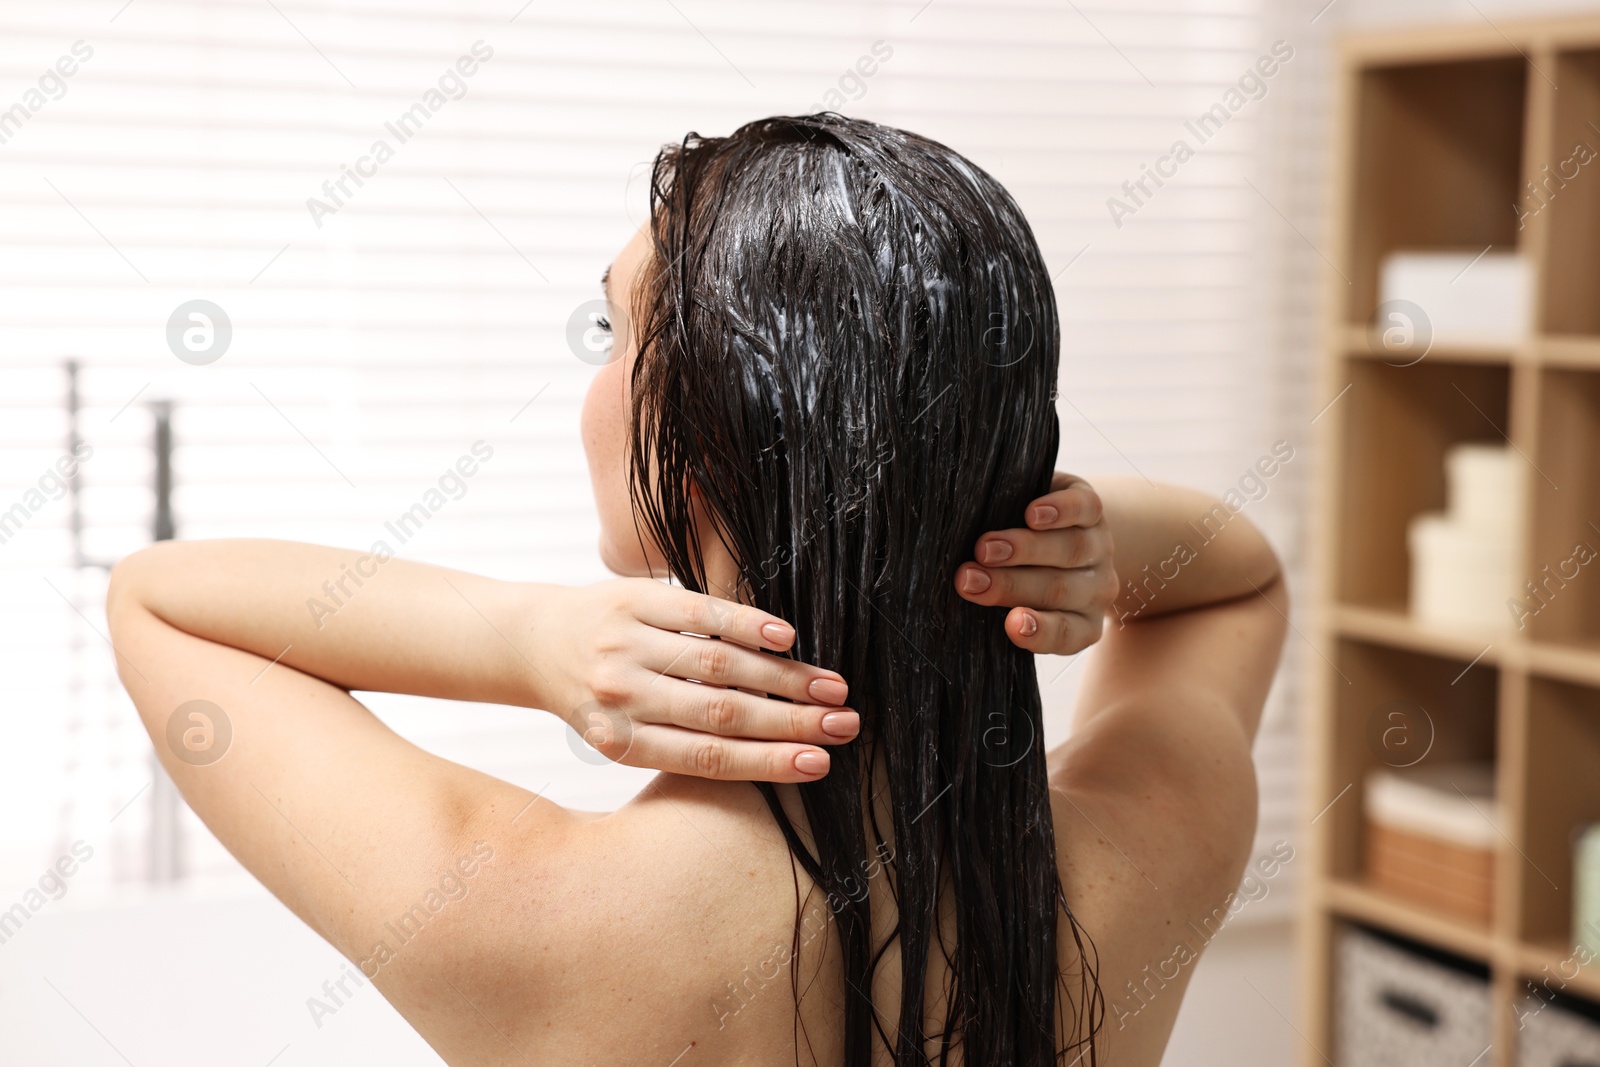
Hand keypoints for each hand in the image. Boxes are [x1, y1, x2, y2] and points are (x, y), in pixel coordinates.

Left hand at [532, 580, 857, 782]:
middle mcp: (620, 697)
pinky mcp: (632, 599)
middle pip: (721, 713)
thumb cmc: (595, 698)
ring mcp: (625, 645)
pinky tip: (788, 639)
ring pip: (718, 664)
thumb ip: (684, 741)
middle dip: (791, 722)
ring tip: (831, 688)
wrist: (531, 641)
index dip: (767, 762)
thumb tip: (776, 752)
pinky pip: (699, 613)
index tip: (820, 764)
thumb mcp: (623, 733)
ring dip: (783, 677)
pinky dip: (746, 625)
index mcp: (620, 742)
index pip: (706, 758)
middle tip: (846, 726)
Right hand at [955, 473, 1118, 654]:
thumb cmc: (1026, 573)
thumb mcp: (1015, 600)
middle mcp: (1094, 590)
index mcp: (1080, 622)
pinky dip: (1061, 511)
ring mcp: (1099, 549)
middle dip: (1009, 584)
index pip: (1064, 634)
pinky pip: (1085, 510)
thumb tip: (962, 590)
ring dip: (1024, 549)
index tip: (1011, 624)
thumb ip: (999, 602)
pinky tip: (1034, 513)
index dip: (1038, 631)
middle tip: (968, 579)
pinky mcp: (1095, 511)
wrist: (1064, 528)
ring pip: (1070, 550)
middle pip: (1057, 589)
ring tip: (985, 548)